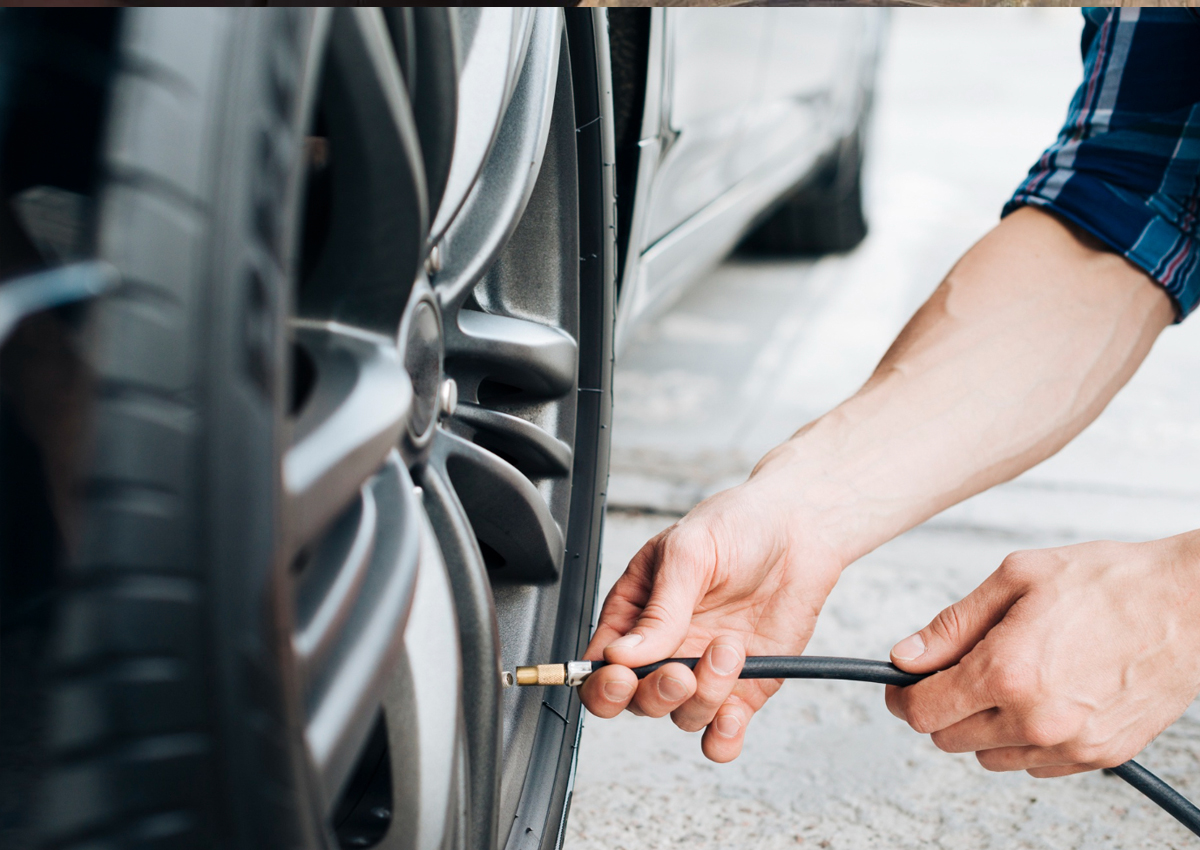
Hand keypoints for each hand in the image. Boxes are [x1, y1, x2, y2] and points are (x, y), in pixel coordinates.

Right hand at [578, 461, 843, 761]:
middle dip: (656, 693)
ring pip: (681, 716)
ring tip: (730, 649)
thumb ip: (658, 608)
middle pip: (636, 701)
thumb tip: (621, 654)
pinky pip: (722, 733)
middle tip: (681, 671)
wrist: (801, 531)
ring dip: (704, 697)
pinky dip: (723, 738)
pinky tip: (732, 717)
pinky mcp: (743, 687)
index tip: (622, 676)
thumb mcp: (689, 552)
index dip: (603, 683)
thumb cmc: (737, 526)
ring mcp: (703, 670)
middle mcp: (665, 647)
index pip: (599, 665)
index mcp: (635, 612)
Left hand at [886, 532, 1199, 776]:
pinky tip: (1040, 697)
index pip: (922, 710)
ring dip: (981, 724)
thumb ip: (953, 625)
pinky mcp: (1100, 755)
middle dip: (940, 705)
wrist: (1189, 603)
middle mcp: (1035, 717)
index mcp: (1006, 671)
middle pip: (948, 737)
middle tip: (956, 672)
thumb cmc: (1109, 582)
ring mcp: (1070, 743)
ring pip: (989, 756)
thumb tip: (906, 656)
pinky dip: (1023, 739)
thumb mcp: (1015, 579)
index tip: (901, 683)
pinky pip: (1034, 764)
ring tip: (1007, 678)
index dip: (901, 695)